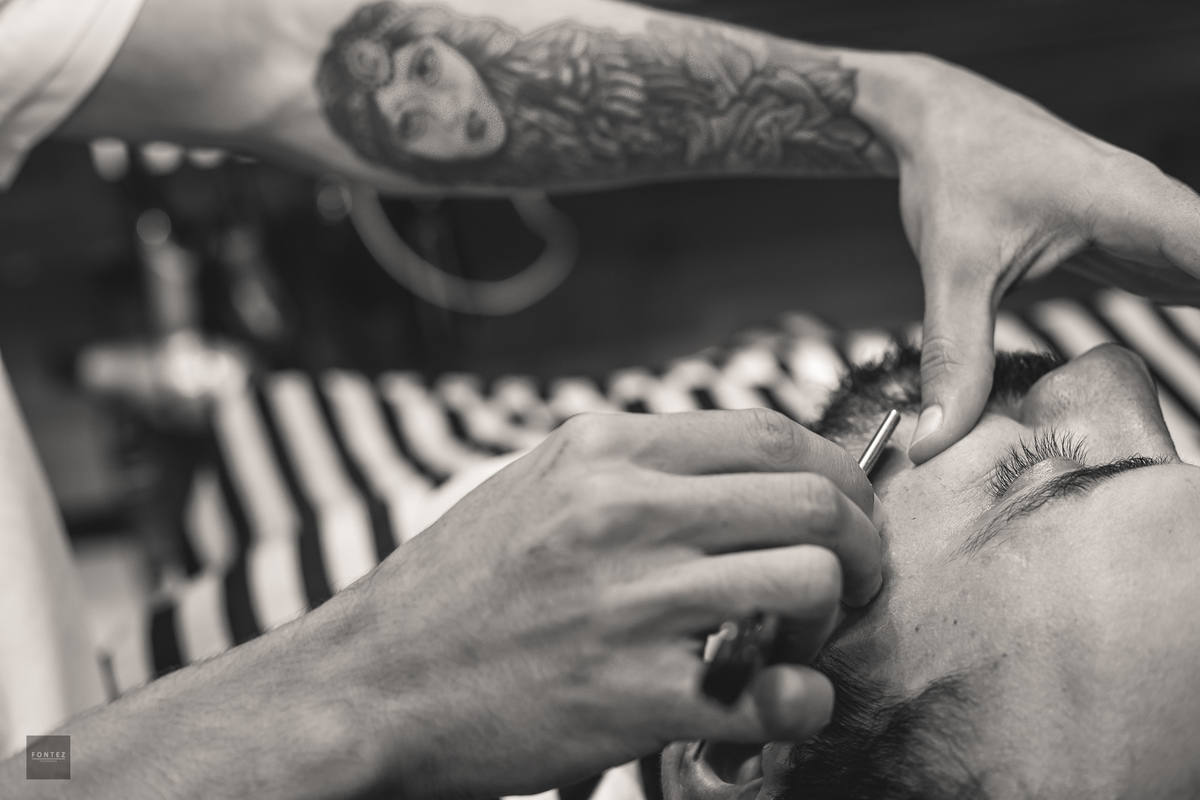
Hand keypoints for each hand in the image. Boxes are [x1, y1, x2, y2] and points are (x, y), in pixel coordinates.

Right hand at [340, 410, 881, 798]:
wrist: (369, 684)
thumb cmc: (455, 589)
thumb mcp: (536, 488)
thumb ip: (633, 471)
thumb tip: (738, 477)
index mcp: (603, 451)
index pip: (769, 433)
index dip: (837, 470)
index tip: (846, 508)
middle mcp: (623, 512)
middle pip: (812, 499)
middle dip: (862, 542)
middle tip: (852, 580)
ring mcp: (632, 602)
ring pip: (811, 581)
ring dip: (831, 619)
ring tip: (797, 641)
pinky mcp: (633, 694)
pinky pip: (774, 693)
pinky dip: (801, 701)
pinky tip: (777, 701)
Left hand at [880, 57, 1199, 462]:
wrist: (939, 122)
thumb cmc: (953, 172)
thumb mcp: (952, 270)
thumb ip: (956, 355)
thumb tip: (937, 442)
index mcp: (1133, 204)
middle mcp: (1157, 210)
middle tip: (1199, 394)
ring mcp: (1150, 224)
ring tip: (1194, 388)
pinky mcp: (1132, 240)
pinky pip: (1187, 277)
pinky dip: (1196, 308)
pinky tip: (1194, 357)